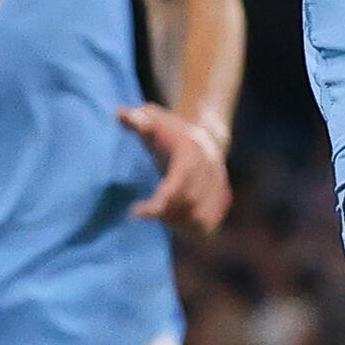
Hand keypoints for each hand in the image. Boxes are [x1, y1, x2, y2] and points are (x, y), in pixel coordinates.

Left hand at [119, 101, 230, 230]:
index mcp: (192, 152)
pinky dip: (190, 229)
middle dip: (164, 213)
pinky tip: (175, 220)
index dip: (158, 203)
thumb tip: (120, 114)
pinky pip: (209, 226)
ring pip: (200, 219)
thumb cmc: (169, 132)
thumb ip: (137, 119)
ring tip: (161, 214)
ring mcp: (219, 186)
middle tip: (146, 210)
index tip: (135, 212)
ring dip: (177, 223)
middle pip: (189, 204)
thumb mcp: (152, 118)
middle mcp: (210, 170)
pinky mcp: (223, 201)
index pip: (178, 183)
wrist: (205, 137)